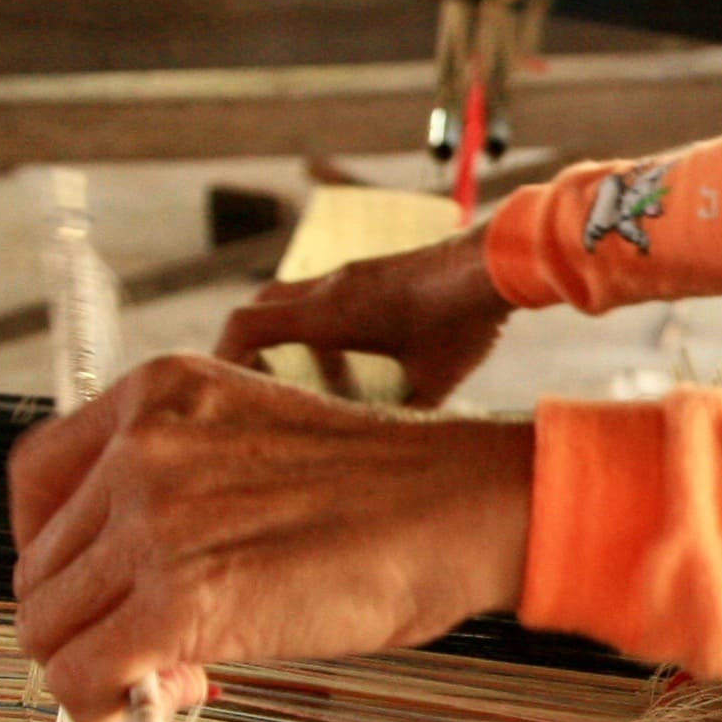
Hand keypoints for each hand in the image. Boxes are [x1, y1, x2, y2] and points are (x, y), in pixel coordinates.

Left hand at [10, 354, 534, 721]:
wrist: (461, 507)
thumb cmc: (389, 488)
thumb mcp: (255, 446)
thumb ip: (177, 492)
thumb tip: (126, 592)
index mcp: (156, 394)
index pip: (35, 480)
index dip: (53, 552)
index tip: (90, 589)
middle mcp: (140, 446)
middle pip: (38, 565)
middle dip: (84, 622)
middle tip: (153, 653)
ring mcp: (153, 520)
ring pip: (47, 627)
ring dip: (92, 671)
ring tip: (169, 678)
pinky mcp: (177, 598)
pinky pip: (80, 674)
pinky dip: (97, 708)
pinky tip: (147, 709)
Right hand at [217, 232, 509, 408]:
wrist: (498, 265)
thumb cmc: (463, 322)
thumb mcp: (431, 383)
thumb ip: (400, 418)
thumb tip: (385, 456)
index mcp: (330, 311)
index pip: (247, 325)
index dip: (223, 358)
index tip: (224, 391)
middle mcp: (332, 286)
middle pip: (262, 309)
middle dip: (252, 351)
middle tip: (263, 390)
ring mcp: (353, 276)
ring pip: (296, 304)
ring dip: (297, 344)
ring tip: (324, 388)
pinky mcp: (374, 275)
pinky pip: (329, 300)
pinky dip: (328, 333)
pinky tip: (365, 364)